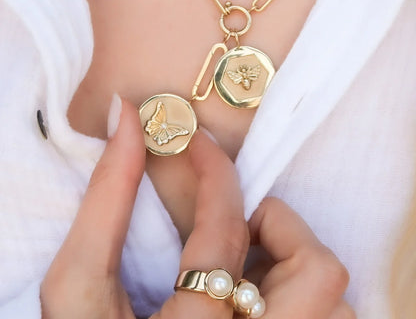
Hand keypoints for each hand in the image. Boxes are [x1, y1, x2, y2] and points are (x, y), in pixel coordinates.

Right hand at [40, 95, 353, 317]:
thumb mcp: (78, 291)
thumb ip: (103, 202)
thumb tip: (127, 116)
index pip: (223, 231)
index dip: (214, 173)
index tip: (199, 147)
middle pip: (318, 274)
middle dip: (282, 230)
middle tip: (238, 230)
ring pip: (337, 306)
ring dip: (297, 271)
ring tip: (247, 273)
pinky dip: (305, 302)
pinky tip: (256, 304)